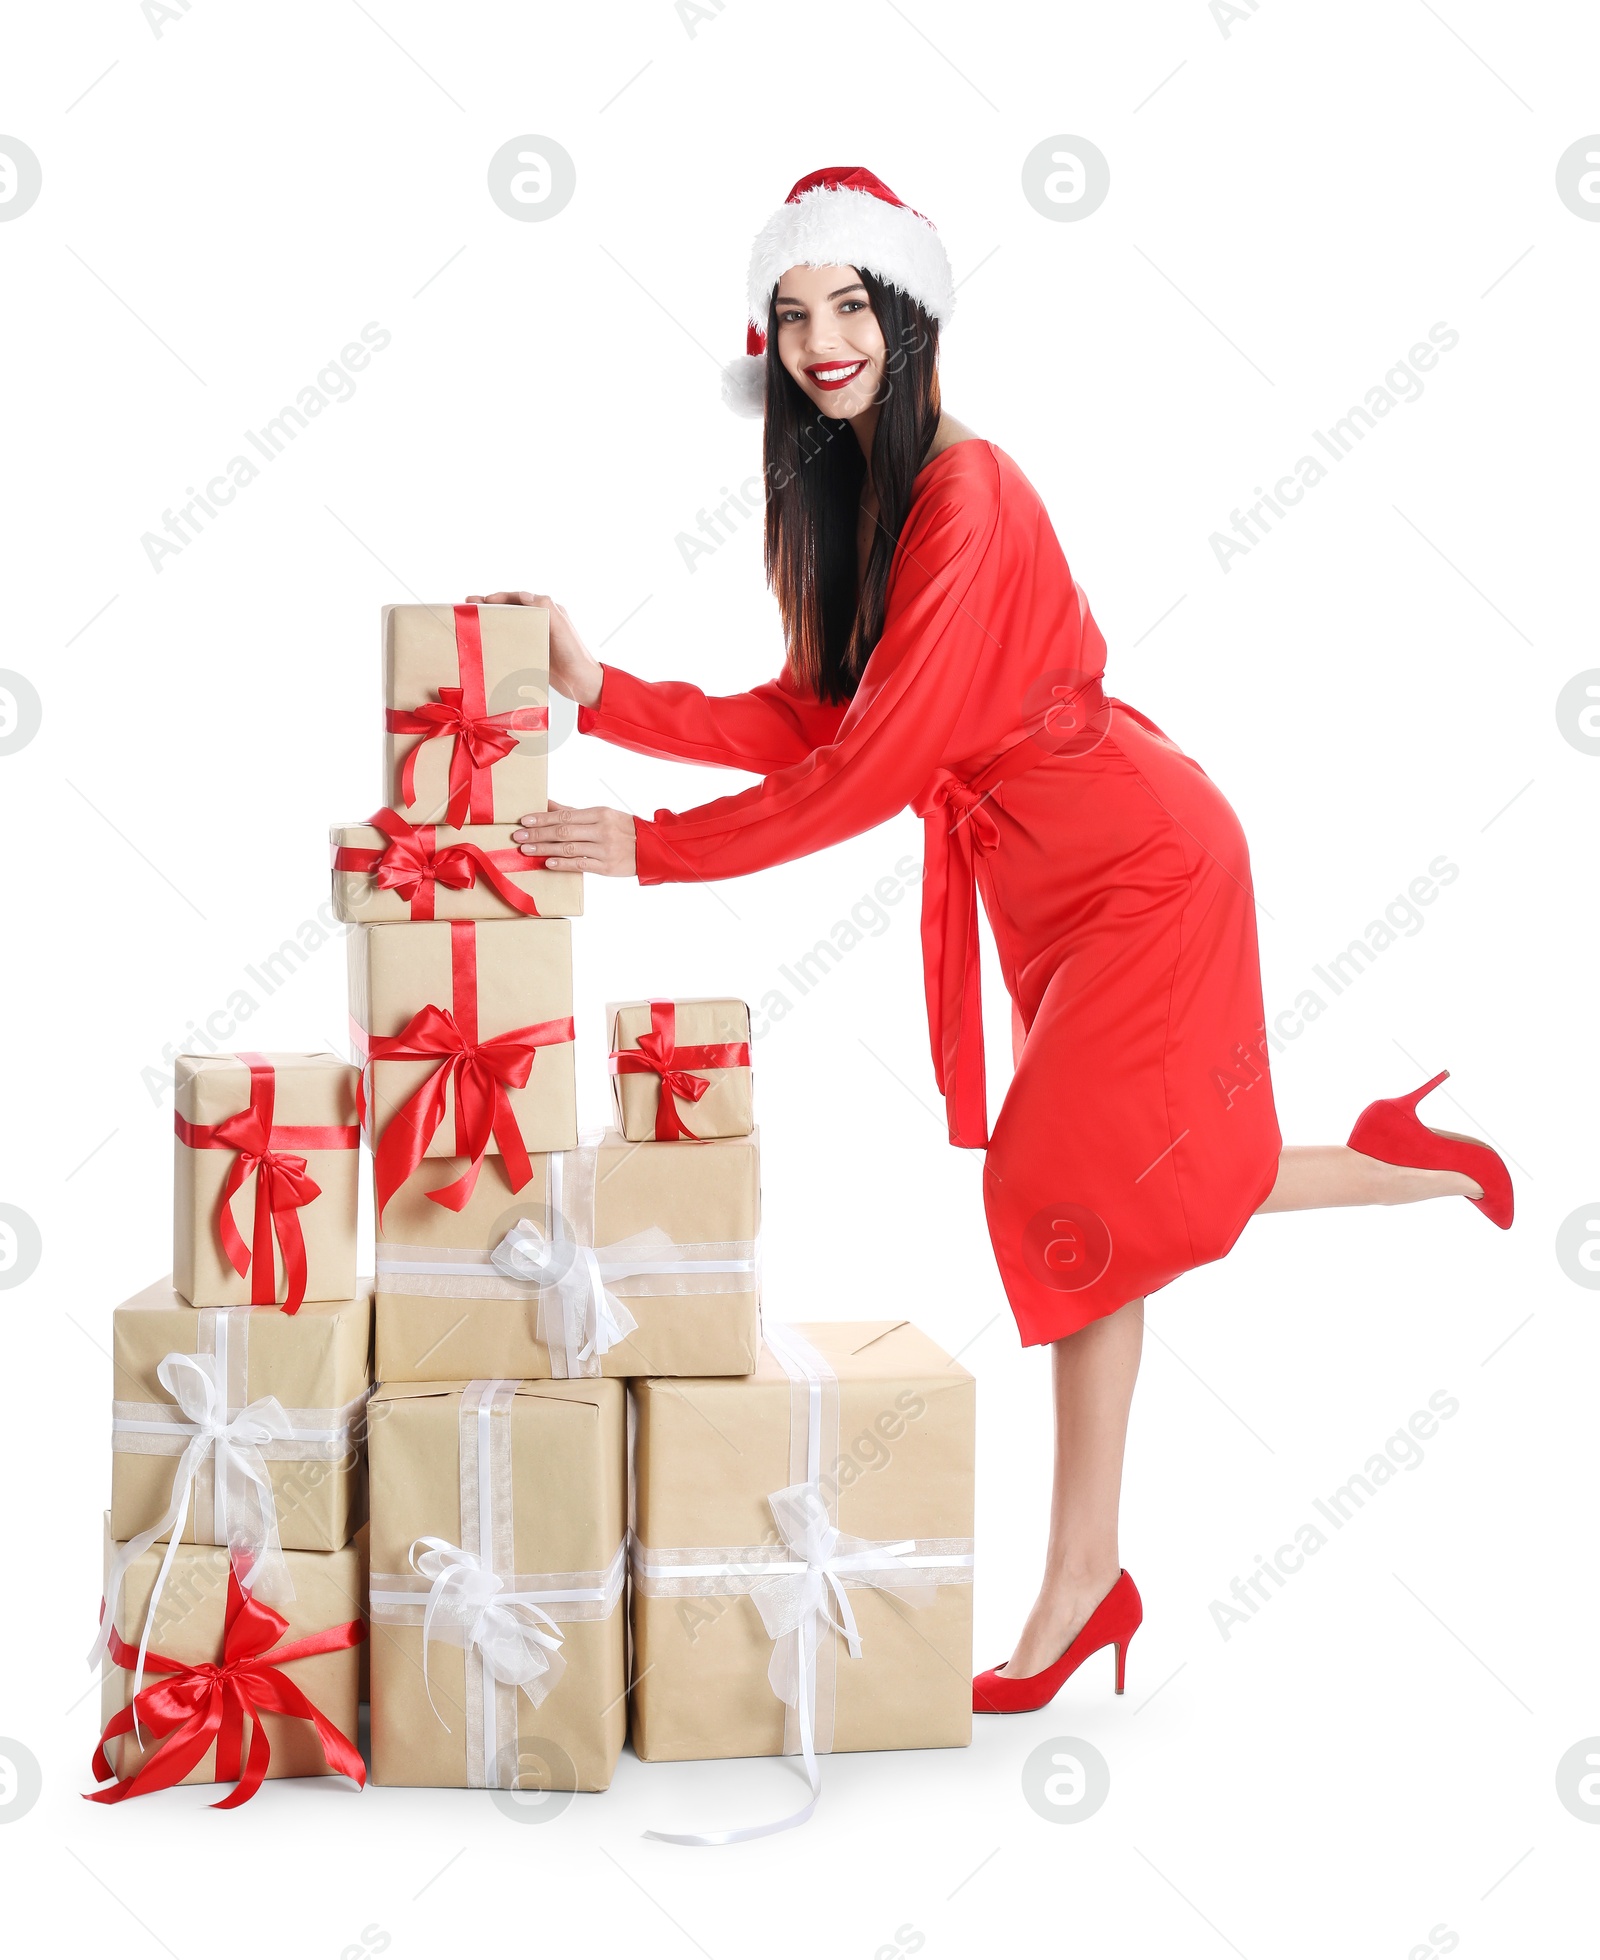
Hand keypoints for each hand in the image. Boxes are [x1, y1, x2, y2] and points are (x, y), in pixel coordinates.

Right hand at [462, 590, 603, 708]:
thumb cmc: (574, 653)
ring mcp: (537, 637)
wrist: (582, 682)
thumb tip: (525, 595)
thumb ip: (546, 607)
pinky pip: (513, 641)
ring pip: (510, 624)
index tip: (483, 600)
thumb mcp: (560, 626)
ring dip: (492, 621)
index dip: (500, 597)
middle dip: (490, 606)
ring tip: (474, 621)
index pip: (519, 598)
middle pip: (511, 609)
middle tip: (470, 605)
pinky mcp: (534, 652)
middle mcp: (542, 621)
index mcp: (549, 610)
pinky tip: (487, 643)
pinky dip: (499, 639)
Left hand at [514, 801, 636, 876]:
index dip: (542, 818)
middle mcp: (601, 830)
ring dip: (545, 849)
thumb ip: (573, 811)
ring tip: (526, 850)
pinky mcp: (606, 867)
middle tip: (518, 837)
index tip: (524, 821)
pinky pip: (580, 864)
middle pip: (563, 831)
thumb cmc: (623, 829)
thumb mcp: (602, 815)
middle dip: (538, 834)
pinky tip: (547, 863)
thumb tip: (547, 803)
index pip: (564, 815)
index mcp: (599, 814)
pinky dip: (563, 864)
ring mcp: (604, 849)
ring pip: (569, 848)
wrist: (651, 848)